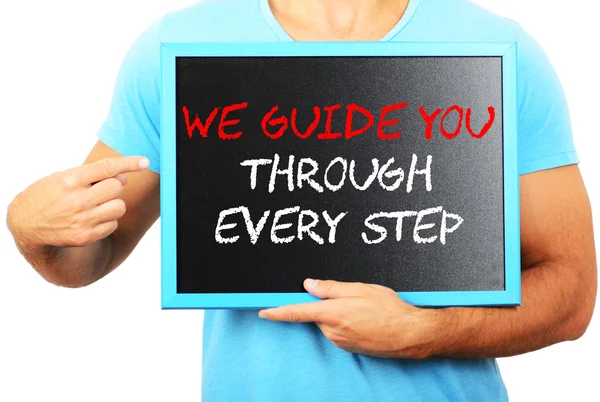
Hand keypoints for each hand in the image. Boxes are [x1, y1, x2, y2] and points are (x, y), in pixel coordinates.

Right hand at [7, 156, 148, 247]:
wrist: (25, 223)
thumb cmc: (48, 194)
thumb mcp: (63, 177)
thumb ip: (92, 176)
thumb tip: (123, 178)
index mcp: (71, 180)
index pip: (107, 168)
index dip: (129, 163)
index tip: (144, 161)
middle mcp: (78, 200)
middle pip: (117, 188)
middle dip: (114, 186)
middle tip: (101, 189)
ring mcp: (82, 220)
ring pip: (119, 207)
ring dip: (113, 204)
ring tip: (97, 204)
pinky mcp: (86, 236)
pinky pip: (113, 224)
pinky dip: (108, 220)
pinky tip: (92, 218)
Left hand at [259, 279, 440, 358]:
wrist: (410, 335)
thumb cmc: (389, 309)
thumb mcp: (360, 289)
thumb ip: (331, 287)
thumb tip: (309, 284)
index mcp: (332, 313)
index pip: (296, 312)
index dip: (277, 311)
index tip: (263, 311)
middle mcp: (332, 331)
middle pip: (316, 314)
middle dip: (326, 304)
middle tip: (350, 297)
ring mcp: (340, 342)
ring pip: (329, 322)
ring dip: (339, 314)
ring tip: (364, 309)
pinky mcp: (349, 348)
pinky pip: (339, 332)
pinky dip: (347, 323)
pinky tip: (366, 319)